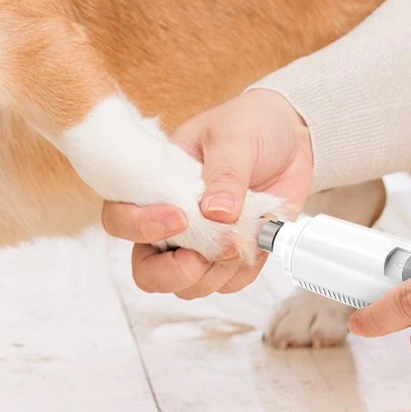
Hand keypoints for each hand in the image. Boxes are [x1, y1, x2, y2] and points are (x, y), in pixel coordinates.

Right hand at [102, 88, 313, 298]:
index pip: (120, 217)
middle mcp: (170, 220)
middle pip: (146, 269)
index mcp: (155, 184)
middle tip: (204, 255)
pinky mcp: (231, 256)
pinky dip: (243, 272)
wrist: (291, 135)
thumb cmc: (248, 125)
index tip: (179, 217)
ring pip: (187, 286)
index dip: (140, 227)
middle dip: (172, 273)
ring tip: (241, 240)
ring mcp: (200, 243)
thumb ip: (224, 173)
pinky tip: (256, 241)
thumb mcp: (233, 136)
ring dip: (215, 273)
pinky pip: (228, 285)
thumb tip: (216, 212)